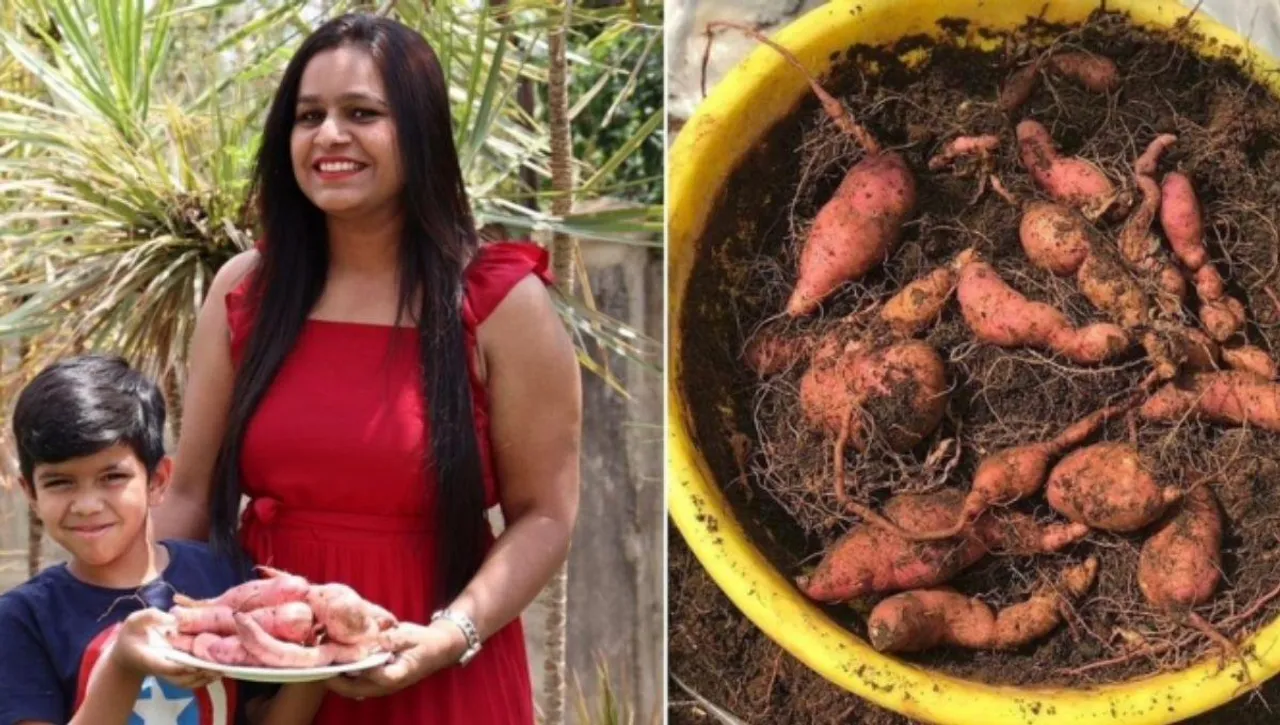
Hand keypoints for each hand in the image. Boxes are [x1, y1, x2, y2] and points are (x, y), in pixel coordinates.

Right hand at [109, 608, 221, 690]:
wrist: (128, 651)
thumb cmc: (132, 634)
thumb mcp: (134, 620)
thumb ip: (150, 616)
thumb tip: (172, 618)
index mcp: (149, 658)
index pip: (164, 666)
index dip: (179, 668)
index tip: (194, 665)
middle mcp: (161, 667)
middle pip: (180, 678)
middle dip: (199, 675)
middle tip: (217, 668)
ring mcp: (169, 672)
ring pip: (187, 682)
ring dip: (204, 679)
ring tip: (222, 669)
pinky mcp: (176, 672)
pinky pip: (190, 680)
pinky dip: (204, 679)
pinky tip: (219, 670)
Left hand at [325, 620, 467, 700]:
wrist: (439, 649)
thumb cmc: (425, 642)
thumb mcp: (411, 636)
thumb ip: (392, 639)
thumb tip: (375, 638)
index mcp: (396, 674)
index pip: (369, 676)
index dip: (351, 668)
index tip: (335, 656)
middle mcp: (385, 685)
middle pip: (353, 689)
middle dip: (333, 678)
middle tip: (318, 661)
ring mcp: (381, 686)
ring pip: (351, 689)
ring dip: (336, 677)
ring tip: (322, 659)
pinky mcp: (378, 681)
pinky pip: (356, 683)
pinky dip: (343, 674)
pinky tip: (335, 659)